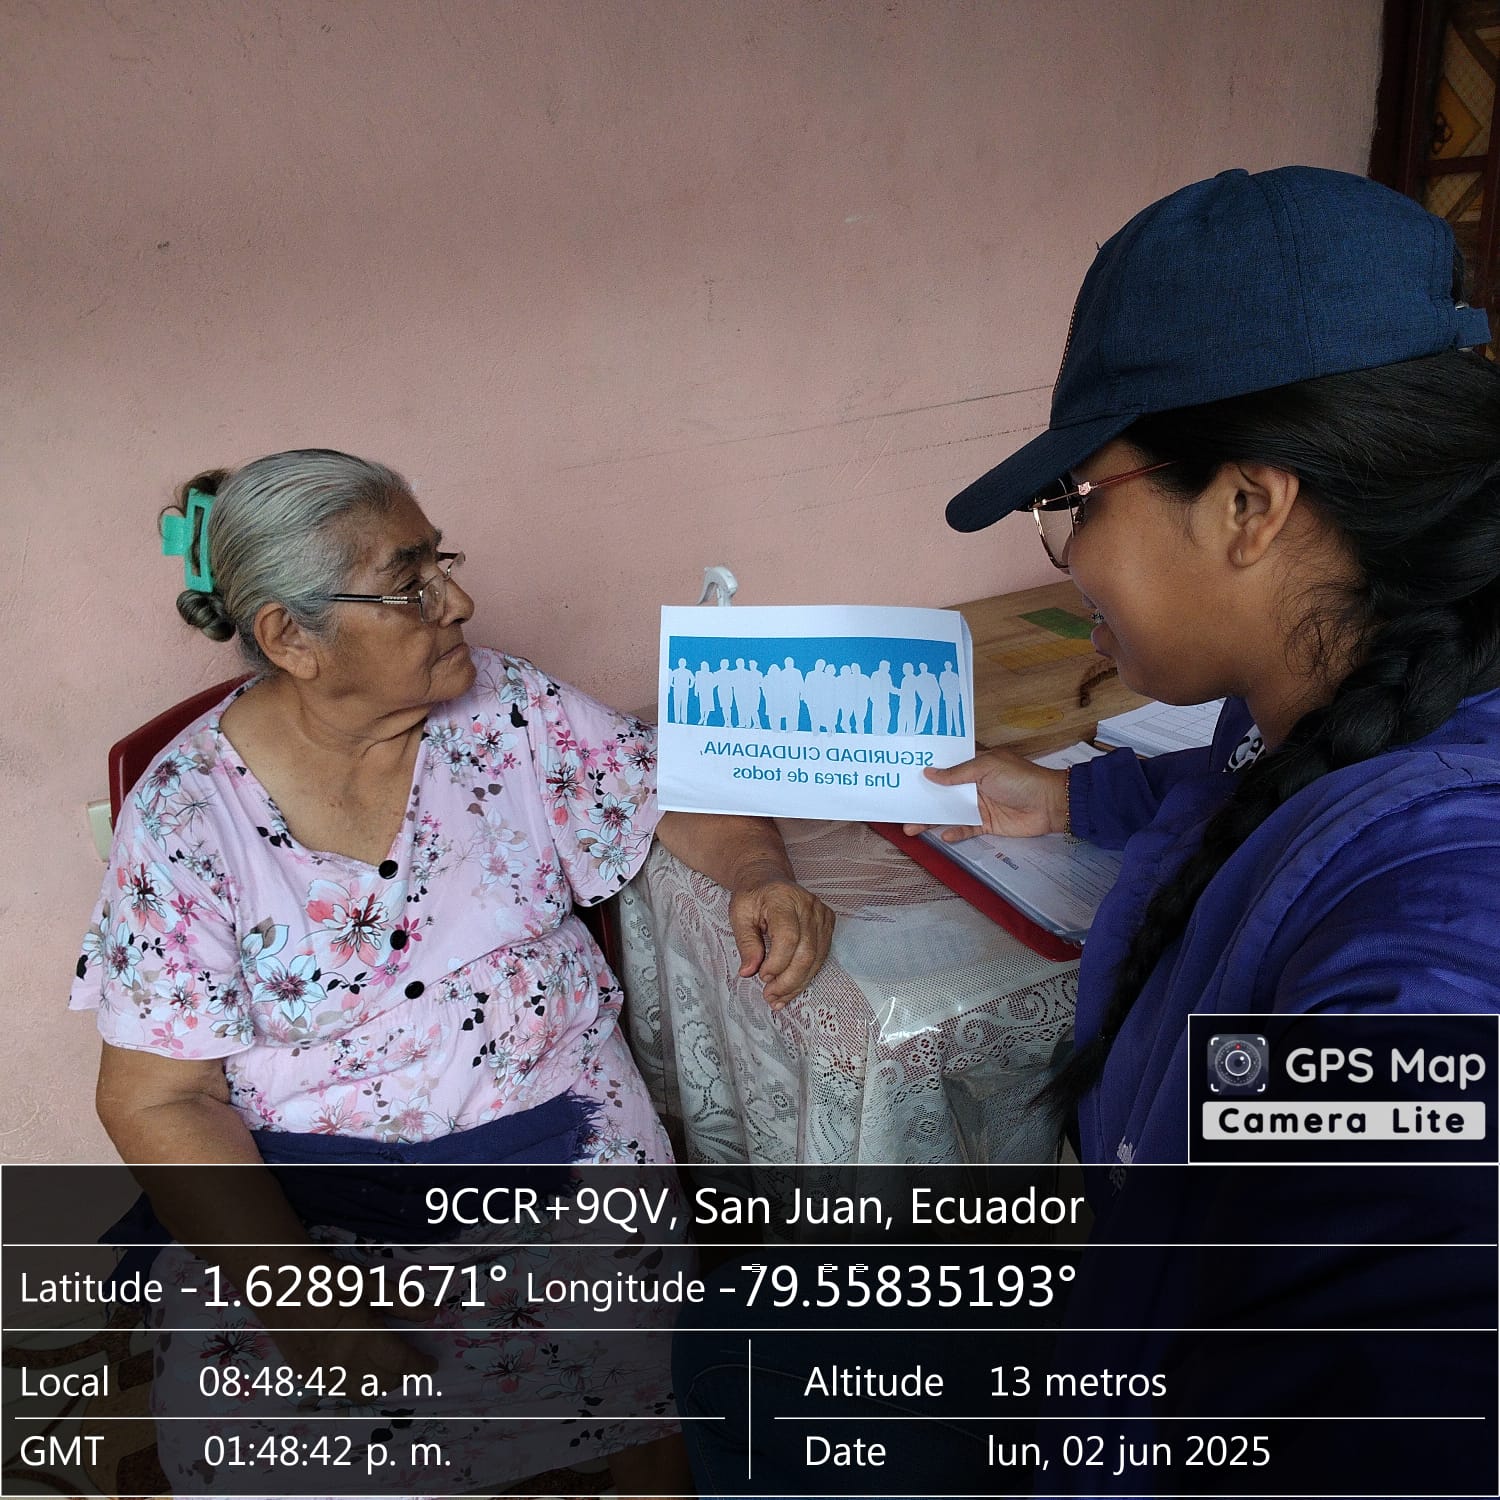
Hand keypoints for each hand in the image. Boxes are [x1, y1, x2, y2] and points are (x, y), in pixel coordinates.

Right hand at [254, 1251, 438, 1401]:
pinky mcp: (304, 1373)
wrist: (274, 1280)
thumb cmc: (324, 1276)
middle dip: (402, 1374)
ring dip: (379, 1383)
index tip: (431, 1363)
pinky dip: (354, 1384)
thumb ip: (401, 1301)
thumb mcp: (366, 1283)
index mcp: (360, 1339)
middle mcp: (340, 1363)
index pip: (400, 1363)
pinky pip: (337, 1391)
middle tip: (409, 1358)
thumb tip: (432, 1313)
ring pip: (361, 1393)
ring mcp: (319, 1372)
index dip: (420, 1365)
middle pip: (383, 1382)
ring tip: (387, 1366)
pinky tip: (357, 1367)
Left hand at [727, 873, 834, 1009]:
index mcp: (783, 898)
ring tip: (778, 998)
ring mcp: (822, 913)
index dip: (777, 963)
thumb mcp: (739, 915)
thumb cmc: (752, 896)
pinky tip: (791, 988)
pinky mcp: (828, 923)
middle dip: (788, 980)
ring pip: (816, 958)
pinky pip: (821, 955)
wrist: (768, 878)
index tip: (761, 976)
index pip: (788, 937)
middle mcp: (808, 905)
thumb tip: (748, 972)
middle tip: (770, 996)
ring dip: (798, 983)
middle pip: (806, 952)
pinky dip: (806, 975)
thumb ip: (745, 943)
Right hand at [904, 748, 1067, 841]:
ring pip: (949, 812)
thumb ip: (957, 773)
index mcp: (974, 765)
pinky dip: (954, 832)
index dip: (927, 769)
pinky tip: (941, 835)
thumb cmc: (1019, 779)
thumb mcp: (986, 768)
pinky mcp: (986, 824)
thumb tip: (929, 773)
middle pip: (942, 793)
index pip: (946, 766)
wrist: (1050, 804)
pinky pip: (966, 828)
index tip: (903, 773)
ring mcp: (979, 805)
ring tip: (910, 828)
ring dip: (931, 819)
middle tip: (900, 807)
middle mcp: (973, 784)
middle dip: (922, 799)